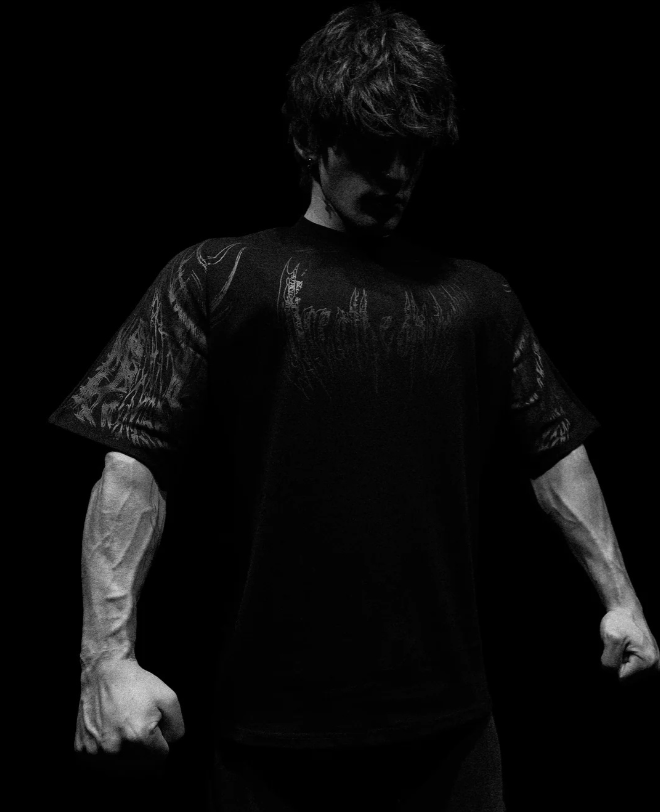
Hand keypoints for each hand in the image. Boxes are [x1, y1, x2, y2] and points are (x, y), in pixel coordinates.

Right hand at [75, 657, 184, 773]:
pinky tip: (109, 731)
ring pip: (121, 767)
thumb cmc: (138, 684)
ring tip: (124, 727)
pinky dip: (107, 752)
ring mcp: (95, 751)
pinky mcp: (81, 750)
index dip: (160, 741)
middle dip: (144, 747)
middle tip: (138, 723)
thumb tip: (169, 748)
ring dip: (126, 752)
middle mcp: (115, 748)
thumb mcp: (169, 698)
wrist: (105, 671)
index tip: (153, 725)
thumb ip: (177, 728)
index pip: (159, 757)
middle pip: (140, 764)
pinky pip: (101, 762)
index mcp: (138, 736)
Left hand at [600, 606, 659, 683]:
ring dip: (620, 663)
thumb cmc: (619, 622)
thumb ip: (610, 661)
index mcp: (647, 663)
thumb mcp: (611, 638)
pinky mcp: (647, 664)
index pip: (621, 678)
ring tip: (622, 648)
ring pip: (626, 675)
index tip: (614, 649)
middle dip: (617, 665)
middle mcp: (653, 667)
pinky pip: (629, 670)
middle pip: (625, 678)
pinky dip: (623, 662)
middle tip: (618, 648)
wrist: (626, 612)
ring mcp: (652, 666)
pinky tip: (624, 651)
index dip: (612, 665)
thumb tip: (609, 676)